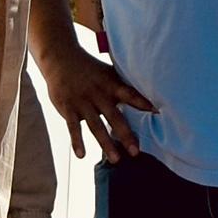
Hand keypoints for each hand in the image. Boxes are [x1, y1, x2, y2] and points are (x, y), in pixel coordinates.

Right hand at [40, 34, 153, 161]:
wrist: (60, 58)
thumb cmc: (90, 69)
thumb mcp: (108, 72)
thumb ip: (124, 85)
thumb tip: (148, 97)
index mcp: (111, 85)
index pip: (130, 94)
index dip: (143, 103)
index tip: (158, 114)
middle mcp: (98, 94)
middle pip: (115, 117)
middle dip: (125, 135)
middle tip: (136, 152)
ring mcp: (82, 102)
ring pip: (95, 126)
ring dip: (106, 144)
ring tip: (116, 160)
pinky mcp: (68, 108)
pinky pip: (73, 127)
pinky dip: (77, 142)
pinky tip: (81, 155)